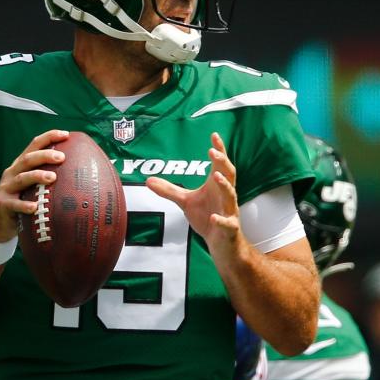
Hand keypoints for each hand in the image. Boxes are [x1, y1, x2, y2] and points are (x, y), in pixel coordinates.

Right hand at [0, 129, 68, 241]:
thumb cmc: (21, 201)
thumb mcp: (32, 186)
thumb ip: (48, 177)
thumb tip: (80, 175)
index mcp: (21, 166)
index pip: (34, 146)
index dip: (48, 137)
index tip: (66, 134)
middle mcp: (12, 173)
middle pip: (27, 160)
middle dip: (44, 155)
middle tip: (62, 157)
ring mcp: (6, 189)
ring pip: (21, 179)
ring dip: (37, 176)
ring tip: (53, 177)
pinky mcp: (2, 205)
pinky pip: (14, 204)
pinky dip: (24, 205)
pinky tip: (34, 207)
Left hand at [146, 132, 241, 254]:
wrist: (221, 243)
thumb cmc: (207, 217)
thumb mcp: (185, 202)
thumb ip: (169, 190)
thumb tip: (148, 180)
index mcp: (216, 186)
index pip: (220, 164)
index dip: (219, 149)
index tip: (214, 135)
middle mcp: (226, 195)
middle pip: (229, 174)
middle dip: (222, 163)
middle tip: (213, 152)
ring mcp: (230, 211)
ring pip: (231, 195)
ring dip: (224, 186)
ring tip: (215, 176)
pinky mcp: (230, 228)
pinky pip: (228, 223)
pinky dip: (221, 220)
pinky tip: (214, 217)